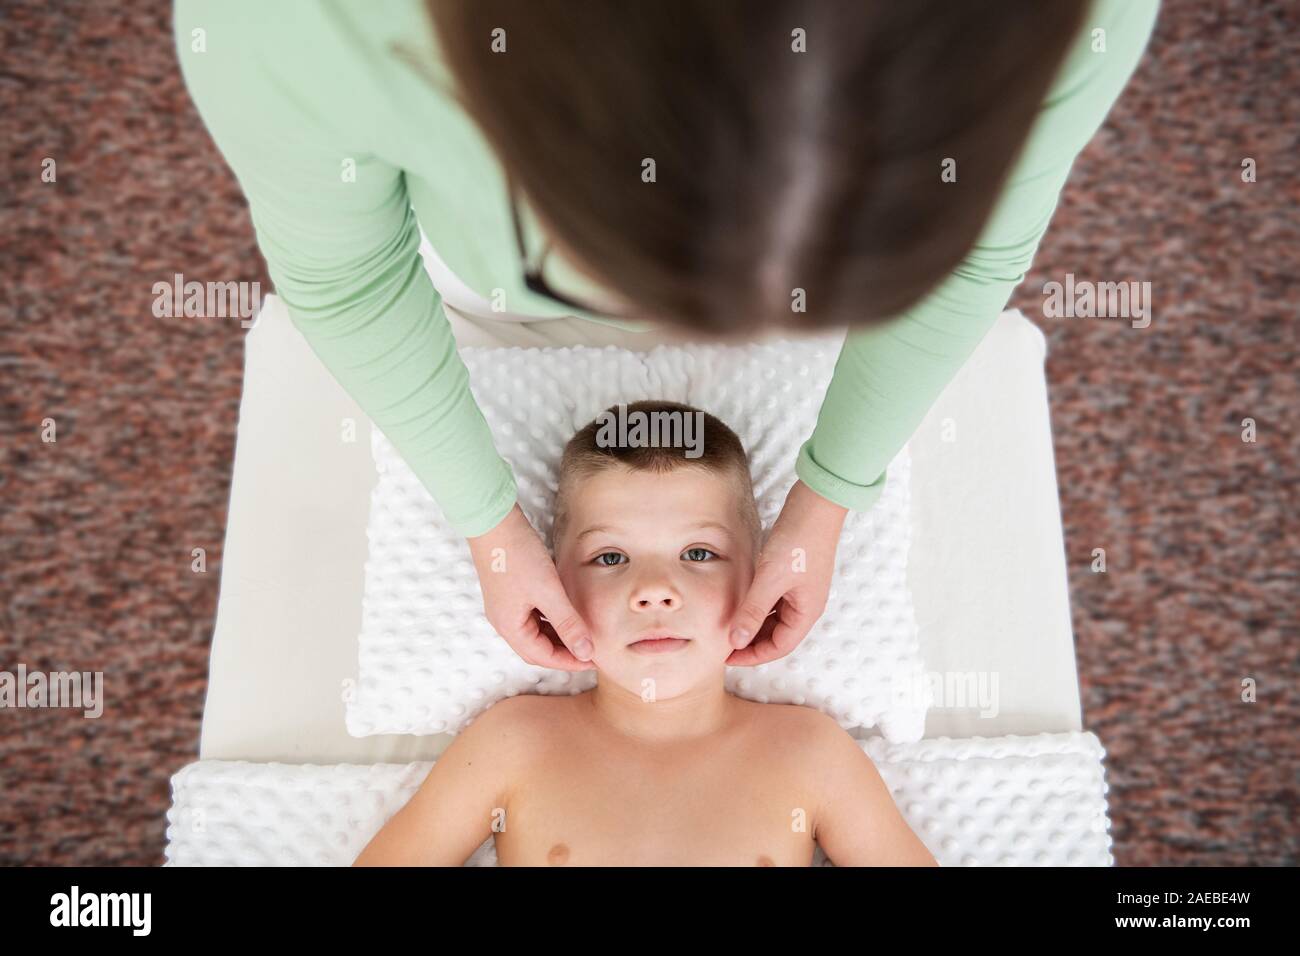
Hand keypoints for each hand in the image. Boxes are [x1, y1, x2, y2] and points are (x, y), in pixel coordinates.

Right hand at [466, 503, 595, 671]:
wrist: (493, 521)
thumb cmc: (517, 555)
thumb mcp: (548, 592)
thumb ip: (568, 624)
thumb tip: (585, 652)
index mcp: (510, 627)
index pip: (542, 657)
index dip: (569, 662)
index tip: (593, 661)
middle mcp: (504, 621)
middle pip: (536, 649)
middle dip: (563, 653)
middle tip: (589, 652)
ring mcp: (505, 607)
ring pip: (535, 633)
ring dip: (557, 637)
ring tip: (582, 635)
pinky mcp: (510, 593)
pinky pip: (532, 617)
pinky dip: (550, 621)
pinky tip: (566, 615)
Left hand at [726, 479, 847, 665]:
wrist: (815, 503)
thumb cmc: (799, 540)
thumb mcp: (771, 579)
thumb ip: (753, 611)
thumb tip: (737, 641)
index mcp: (806, 612)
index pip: (779, 647)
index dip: (753, 656)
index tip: (727, 657)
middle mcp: (805, 605)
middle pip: (776, 635)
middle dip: (751, 642)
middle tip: (722, 644)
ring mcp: (799, 590)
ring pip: (773, 618)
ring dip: (752, 624)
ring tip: (727, 625)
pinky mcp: (792, 575)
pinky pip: (772, 600)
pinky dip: (756, 606)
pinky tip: (738, 602)